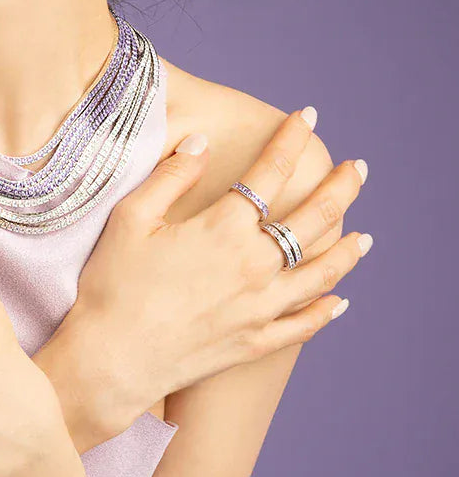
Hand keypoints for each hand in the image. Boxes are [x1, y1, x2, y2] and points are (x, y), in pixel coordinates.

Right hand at [40, 109, 369, 449]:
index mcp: (223, 229)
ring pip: (321, 273)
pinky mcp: (253, 343)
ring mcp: (259, 308)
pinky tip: (339, 301)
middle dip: (341, 188)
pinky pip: (302, 325)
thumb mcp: (130, 219)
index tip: (309, 117)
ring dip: (348, 250)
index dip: (292, 140)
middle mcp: (253, 265)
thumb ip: (171, 176)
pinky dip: (325, 312)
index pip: (270, 172)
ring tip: (364, 237)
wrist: (112, 359)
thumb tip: (201, 141)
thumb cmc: (112, 286)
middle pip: (313, 218)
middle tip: (358, 169)